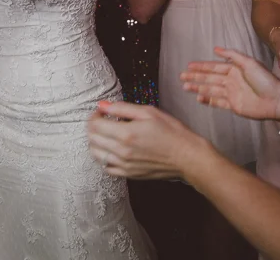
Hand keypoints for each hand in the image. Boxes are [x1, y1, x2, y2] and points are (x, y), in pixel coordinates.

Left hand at [87, 100, 213, 180]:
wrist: (187, 156)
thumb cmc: (171, 132)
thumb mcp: (148, 112)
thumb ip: (122, 108)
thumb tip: (103, 105)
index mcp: (126, 134)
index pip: (95, 125)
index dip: (94, 115)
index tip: (101, 112)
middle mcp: (122, 151)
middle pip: (92, 139)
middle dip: (93, 127)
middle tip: (102, 120)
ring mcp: (124, 165)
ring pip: (96, 154)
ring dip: (95, 142)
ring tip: (105, 134)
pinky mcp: (129, 174)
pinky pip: (107, 168)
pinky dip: (104, 157)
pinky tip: (112, 150)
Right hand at [181, 47, 279, 121]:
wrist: (276, 100)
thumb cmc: (265, 80)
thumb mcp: (249, 63)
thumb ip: (232, 55)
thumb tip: (216, 48)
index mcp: (234, 70)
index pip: (214, 67)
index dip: (201, 66)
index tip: (189, 66)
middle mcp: (231, 81)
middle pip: (209, 78)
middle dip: (195, 77)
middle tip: (182, 76)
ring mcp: (231, 93)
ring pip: (210, 90)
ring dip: (198, 88)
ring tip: (185, 87)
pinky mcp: (233, 106)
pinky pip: (217, 102)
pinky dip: (207, 100)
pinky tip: (198, 98)